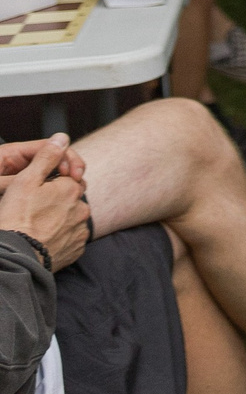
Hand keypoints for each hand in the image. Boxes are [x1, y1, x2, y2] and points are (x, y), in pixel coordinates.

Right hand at [0, 137, 89, 270]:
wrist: (15, 256)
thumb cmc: (17, 217)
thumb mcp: (26, 180)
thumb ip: (46, 157)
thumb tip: (62, 137)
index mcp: (72, 189)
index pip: (67, 179)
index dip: (50, 184)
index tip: (35, 193)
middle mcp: (82, 209)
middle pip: (70, 200)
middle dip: (57, 202)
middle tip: (33, 211)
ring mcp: (80, 231)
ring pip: (71, 220)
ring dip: (59, 221)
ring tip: (36, 227)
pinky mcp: (76, 250)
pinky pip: (70, 239)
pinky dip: (59, 238)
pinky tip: (43, 239)